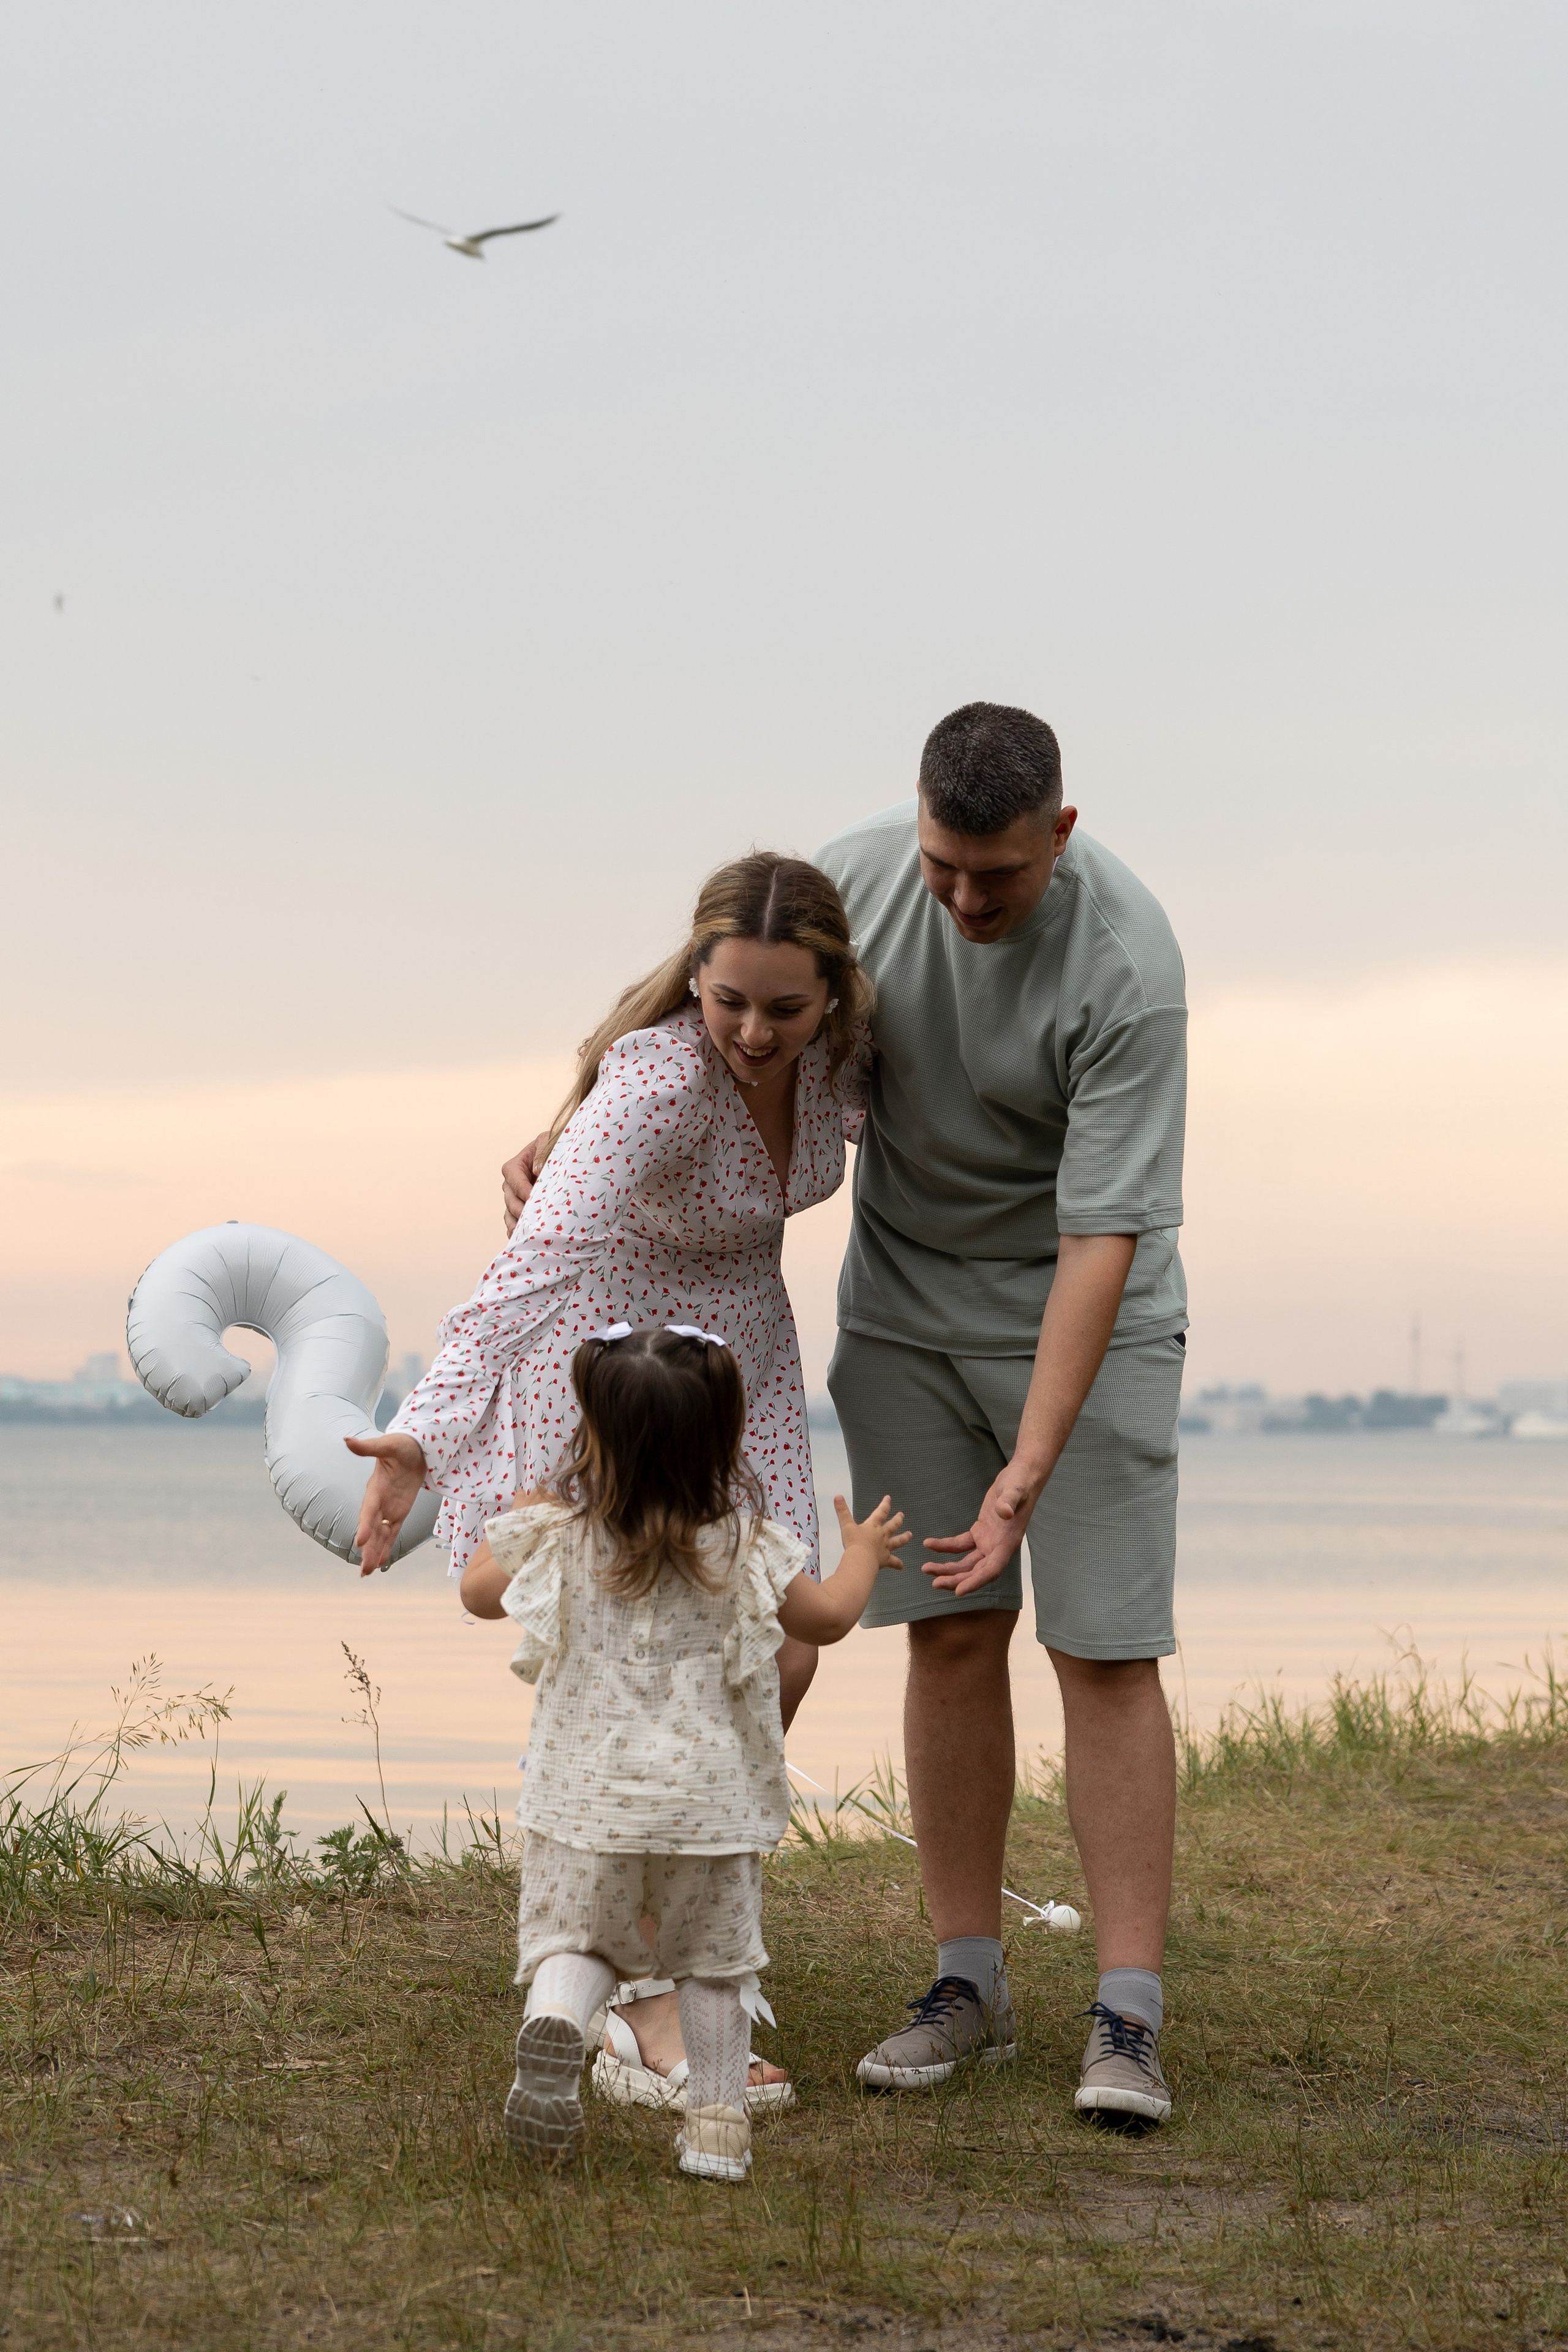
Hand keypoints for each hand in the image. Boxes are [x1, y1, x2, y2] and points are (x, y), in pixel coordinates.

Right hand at [344, 1432, 427, 1575]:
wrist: (416, 1448)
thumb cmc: (402, 1444)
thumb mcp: (389, 1444)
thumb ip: (369, 1447)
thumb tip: (346, 1440)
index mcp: (375, 1488)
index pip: (368, 1510)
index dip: (363, 1525)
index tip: (359, 1542)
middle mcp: (378, 1502)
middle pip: (371, 1529)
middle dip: (368, 1549)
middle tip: (363, 1570)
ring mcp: (388, 1509)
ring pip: (380, 1535)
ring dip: (374, 1552)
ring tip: (366, 1573)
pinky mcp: (399, 1512)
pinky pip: (392, 1532)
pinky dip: (386, 1546)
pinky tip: (381, 1562)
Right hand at [501, 1131, 550, 1234]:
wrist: (558, 1160)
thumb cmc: (552, 1148)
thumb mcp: (548, 1141)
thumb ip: (543, 1151)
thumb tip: (537, 1170)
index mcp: (514, 1167)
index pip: (515, 1182)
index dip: (523, 1192)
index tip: (533, 1200)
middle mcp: (510, 1185)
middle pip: (511, 1201)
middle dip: (521, 1212)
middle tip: (534, 1222)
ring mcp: (513, 1199)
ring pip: (510, 1215)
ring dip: (517, 1225)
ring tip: (527, 1235)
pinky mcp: (519, 1211)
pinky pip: (513, 1224)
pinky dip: (518, 1232)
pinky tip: (525, 1239)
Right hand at [833, 1492, 909, 1573]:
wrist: (861, 1560)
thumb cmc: (854, 1542)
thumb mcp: (846, 1525)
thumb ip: (842, 1511)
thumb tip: (837, 1496)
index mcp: (873, 1526)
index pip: (881, 1512)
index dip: (885, 1504)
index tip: (888, 1498)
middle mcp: (882, 1535)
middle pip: (893, 1525)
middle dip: (898, 1519)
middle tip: (902, 1515)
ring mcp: (885, 1548)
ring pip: (898, 1541)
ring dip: (904, 1538)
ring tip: (910, 1535)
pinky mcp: (885, 1560)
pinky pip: (894, 1562)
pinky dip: (898, 1564)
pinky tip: (901, 1566)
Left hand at [922, 1460, 1040, 1596]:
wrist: (1021, 1476)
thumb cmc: (1020, 1483)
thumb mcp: (1015, 1490)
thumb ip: (1009, 1501)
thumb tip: (1004, 1512)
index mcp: (1008, 1543)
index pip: (991, 1570)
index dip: (975, 1582)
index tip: (958, 1591)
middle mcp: (998, 1547)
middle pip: (976, 1572)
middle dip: (956, 1579)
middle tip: (935, 1583)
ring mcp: (989, 1541)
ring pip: (967, 1562)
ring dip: (948, 1568)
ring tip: (927, 1569)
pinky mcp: (981, 1532)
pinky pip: (961, 1545)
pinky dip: (945, 1547)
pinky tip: (929, 1545)